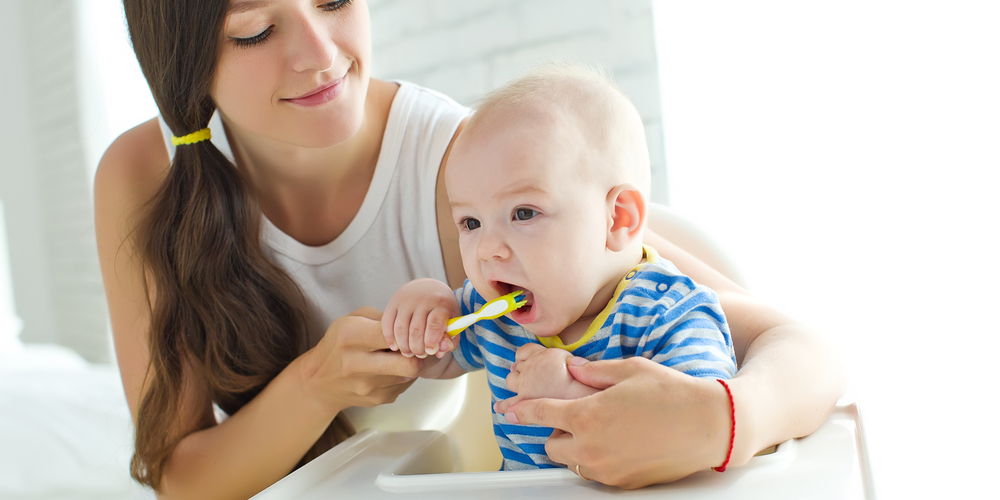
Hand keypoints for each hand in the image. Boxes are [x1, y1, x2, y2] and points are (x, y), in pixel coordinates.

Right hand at [299, 307, 426, 415]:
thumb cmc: (338, 343)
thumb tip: (415, 325)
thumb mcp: (352, 319)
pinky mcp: (378, 399)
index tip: (416, 329)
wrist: (319, 381)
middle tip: (428, 345)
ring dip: (417, 363)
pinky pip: (405, 385)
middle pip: (410, 364)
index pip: (393, 333)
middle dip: (425, 354)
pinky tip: (396, 367)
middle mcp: (358, 364)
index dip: (412, 331)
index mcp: (350, 336)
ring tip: (409, 353)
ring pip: (411, 375)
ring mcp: (368, 386)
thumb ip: (384, 318)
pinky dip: (407, 375)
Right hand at [382, 278, 460, 357]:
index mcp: (441, 303)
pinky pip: (387, 323)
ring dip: (404, 346)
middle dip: (417, 348)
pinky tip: (395, 347)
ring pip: (400, 329)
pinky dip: (390, 338)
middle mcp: (422, 300)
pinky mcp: (393, 302)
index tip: (430, 351)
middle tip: (420, 354)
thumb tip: (439, 352)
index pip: (434, 324)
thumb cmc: (442, 308)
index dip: (431, 341)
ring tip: (409, 353)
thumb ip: (450, 339)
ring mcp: (406, 300)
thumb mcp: (452, 321)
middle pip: (416, 330)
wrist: (429, 287)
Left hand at [494, 357, 730, 488]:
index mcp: (587, 416)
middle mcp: (591, 447)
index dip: (520, 410)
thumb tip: (573, 370)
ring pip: (573, 462)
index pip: (540, 414)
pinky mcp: (624, 483)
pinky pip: (597, 473)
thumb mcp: (629, 370)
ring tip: (602, 430)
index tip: (508, 410)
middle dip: (556, 432)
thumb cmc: (673, 393)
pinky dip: (598, 460)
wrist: (709, 425)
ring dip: (577, 448)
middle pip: (551, 446)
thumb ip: (593, 372)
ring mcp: (607, 469)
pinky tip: (619, 443)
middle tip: (577, 416)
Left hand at [500, 344, 597, 407]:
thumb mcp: (587, 363)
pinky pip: (508, 403)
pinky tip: (500, 408)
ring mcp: (526, 384)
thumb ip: (577, 362)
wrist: (583, 399)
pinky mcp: (524, 402)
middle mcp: (532, 366)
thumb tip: (572, 363)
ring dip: (513, 381)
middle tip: (526, 374)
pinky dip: (503, 405)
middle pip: (518, 365)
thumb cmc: (590, 383)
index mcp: (545, 354)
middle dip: (520, 368)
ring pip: (510, 380)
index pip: (526, 350)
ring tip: (515, 384)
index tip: (527, 359)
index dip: (525, 355)